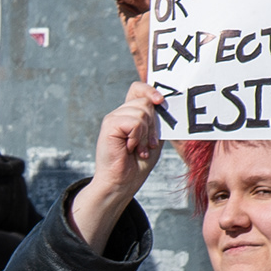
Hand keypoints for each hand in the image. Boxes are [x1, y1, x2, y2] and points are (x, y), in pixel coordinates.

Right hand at [69, 87, 165, 249]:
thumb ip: (156, 120)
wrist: (123, 182)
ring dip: (146, 134)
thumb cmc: (138, 163)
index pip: (138, 89)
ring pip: (142, 111)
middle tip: (148, 144)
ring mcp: (113, 118)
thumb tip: (161, 102)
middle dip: (153, 125)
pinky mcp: (109, 125)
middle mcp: (120, 113)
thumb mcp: (153, 137)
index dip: (149, 90)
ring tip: (139, 148)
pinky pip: (135, 122)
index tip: (160, 101)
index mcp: (130, 114)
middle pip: (145, 101)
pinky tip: (130, 147)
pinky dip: (137, 137)